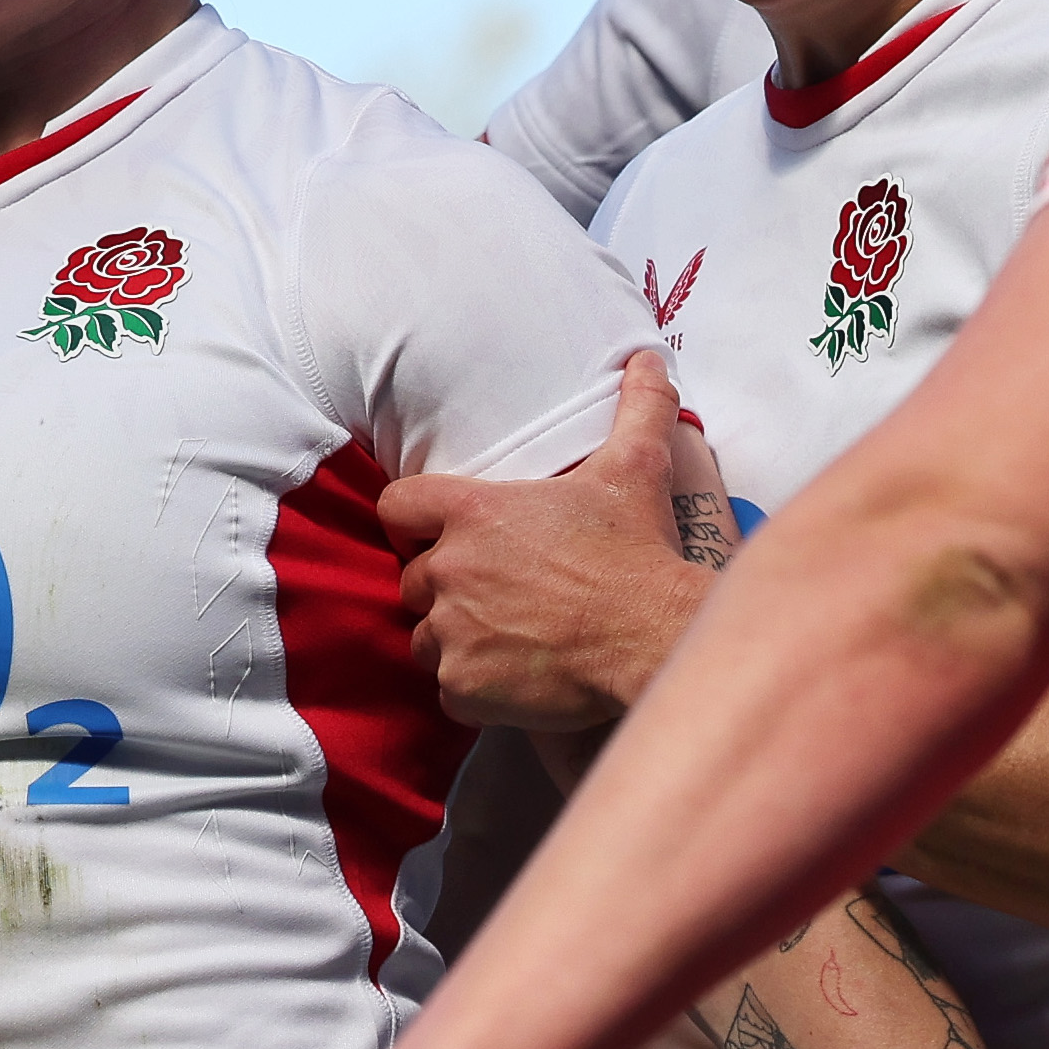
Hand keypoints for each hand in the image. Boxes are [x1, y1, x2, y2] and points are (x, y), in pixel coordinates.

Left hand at [384, 355, 719, 731]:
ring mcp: (452, 631)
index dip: (411, 523)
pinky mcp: (464, 685)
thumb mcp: (636, 469)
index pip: (396, 506)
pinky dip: (474, 689)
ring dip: (456, 641)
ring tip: (507, 639)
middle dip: (446, 589)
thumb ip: (636, 408)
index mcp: (472, 513)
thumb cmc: (636, 553)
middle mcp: (450, 569)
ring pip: (426, 639)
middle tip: (497, 595)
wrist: (652, 636)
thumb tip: (648, 358)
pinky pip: (449, 690)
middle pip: (414, 580)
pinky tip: (515, 679)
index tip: (438, 535)